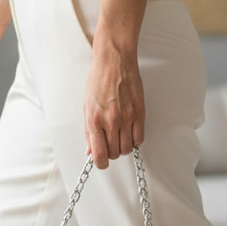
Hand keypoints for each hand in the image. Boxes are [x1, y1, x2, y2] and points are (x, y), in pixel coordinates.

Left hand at [83, 40, 144, 168]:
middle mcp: (110, 121)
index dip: (100, 163)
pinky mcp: (139, 113)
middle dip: (111, 153)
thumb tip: (90, 150)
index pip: (99, 155)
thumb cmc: (98, 80)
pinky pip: (140, 138)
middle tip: (109, 145)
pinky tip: (130, 132)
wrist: (115, 62)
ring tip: (119, 137)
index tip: (101, 162)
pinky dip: (135, 140)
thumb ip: (89, 131)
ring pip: (127, 148)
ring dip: (123, 147)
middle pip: (114, 153)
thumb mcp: (86, 106)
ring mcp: (127, 118)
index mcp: (94, 120)